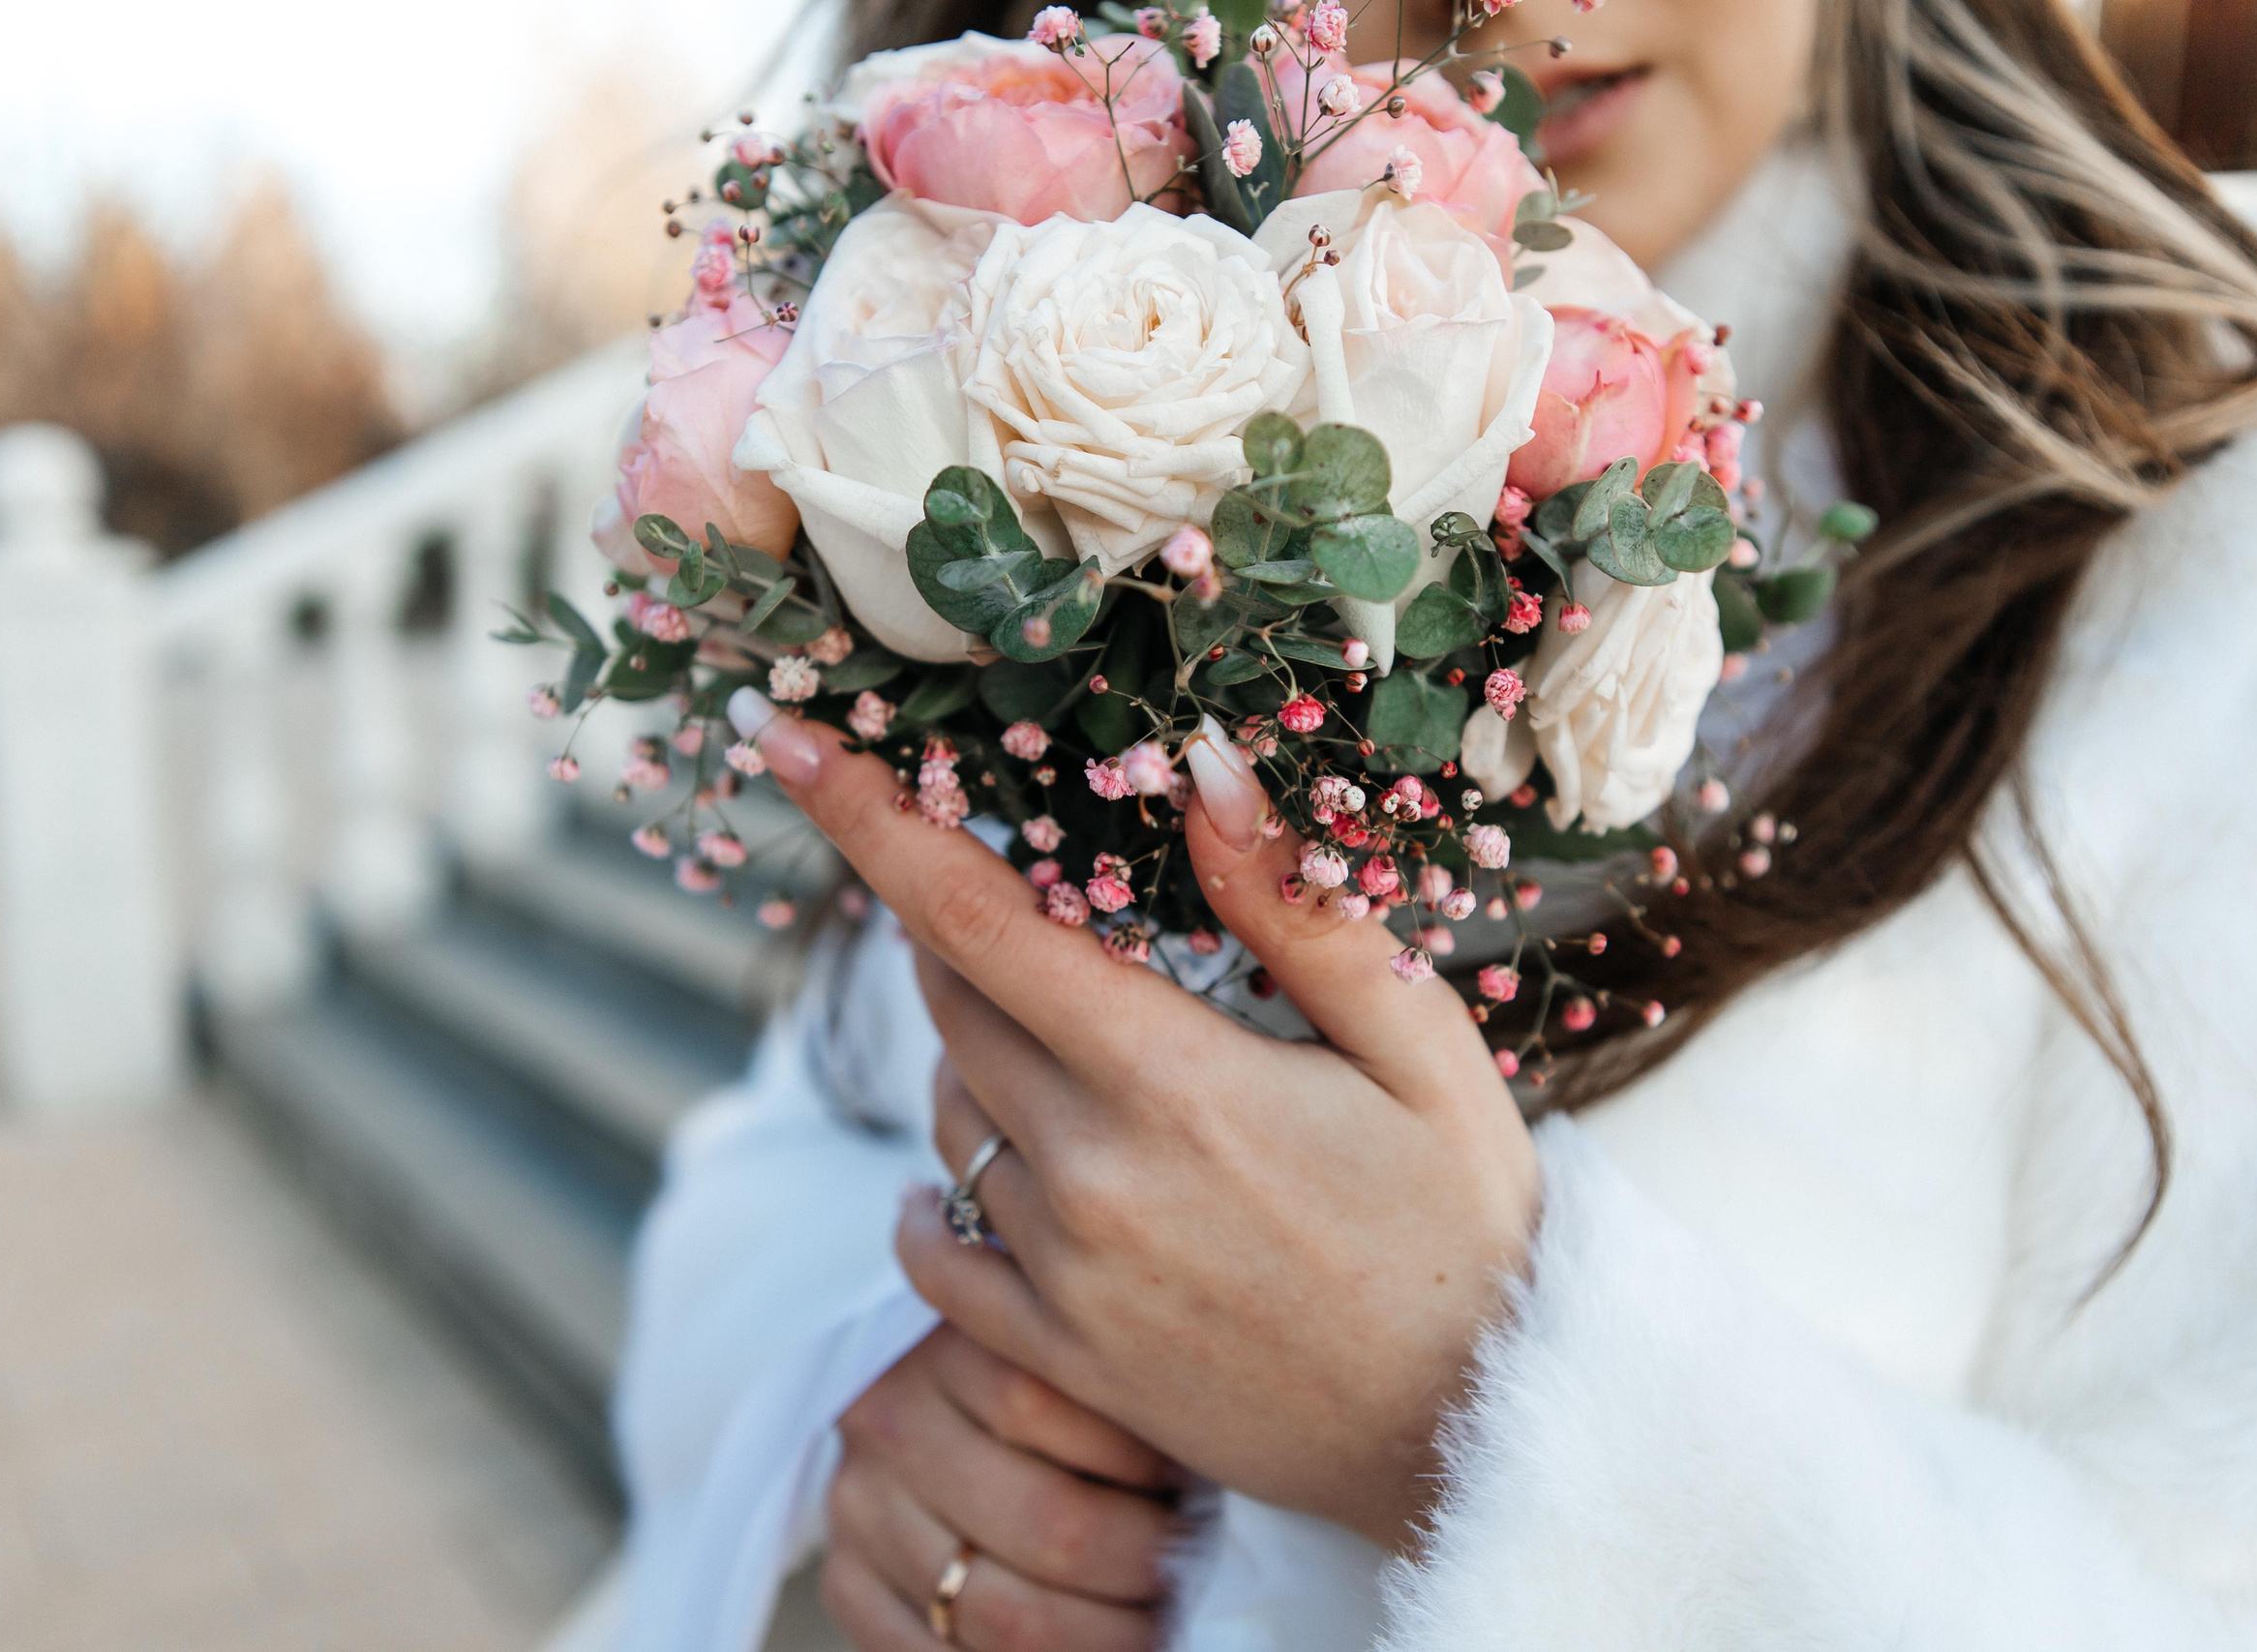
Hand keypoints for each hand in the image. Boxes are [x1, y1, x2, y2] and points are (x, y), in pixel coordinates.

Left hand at [733, 690, 1540, 1551]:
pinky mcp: (1055, 1355)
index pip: (973, 919)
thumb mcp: (1416, 1045)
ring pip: (945, 1114)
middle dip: (958, 927)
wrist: (1471, 1434)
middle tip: (1027, 905)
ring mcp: (1061, 1274)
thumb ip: (1295, 909)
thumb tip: (1201, 764)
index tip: (785, 735)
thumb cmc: (1463, 1223)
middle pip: (947, 1001)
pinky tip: (980, 1173)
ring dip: (975, 1054)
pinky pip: (930, 1251)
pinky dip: (933, 1194)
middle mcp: (1088, 1174)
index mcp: (1172, 1079)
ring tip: (1072, 1050)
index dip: (869, 817)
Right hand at [823, 1325, 1178, 1651]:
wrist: (922, 1411)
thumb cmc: (1040, 1387)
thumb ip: (1112, 1380)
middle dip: (1143, 1567)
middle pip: (1048, 1525)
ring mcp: (856, 1510)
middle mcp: (890, 1423)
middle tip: (1193, 1571)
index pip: (1048, 1407)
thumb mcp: (1063, 1350)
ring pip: (1003, 1615)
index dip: (1145, 1461)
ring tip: (1157, 1623)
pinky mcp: (845, 1583)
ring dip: (1103, 1638)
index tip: (1203, 1482)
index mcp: (948, 1346)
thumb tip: (1215, 1454)